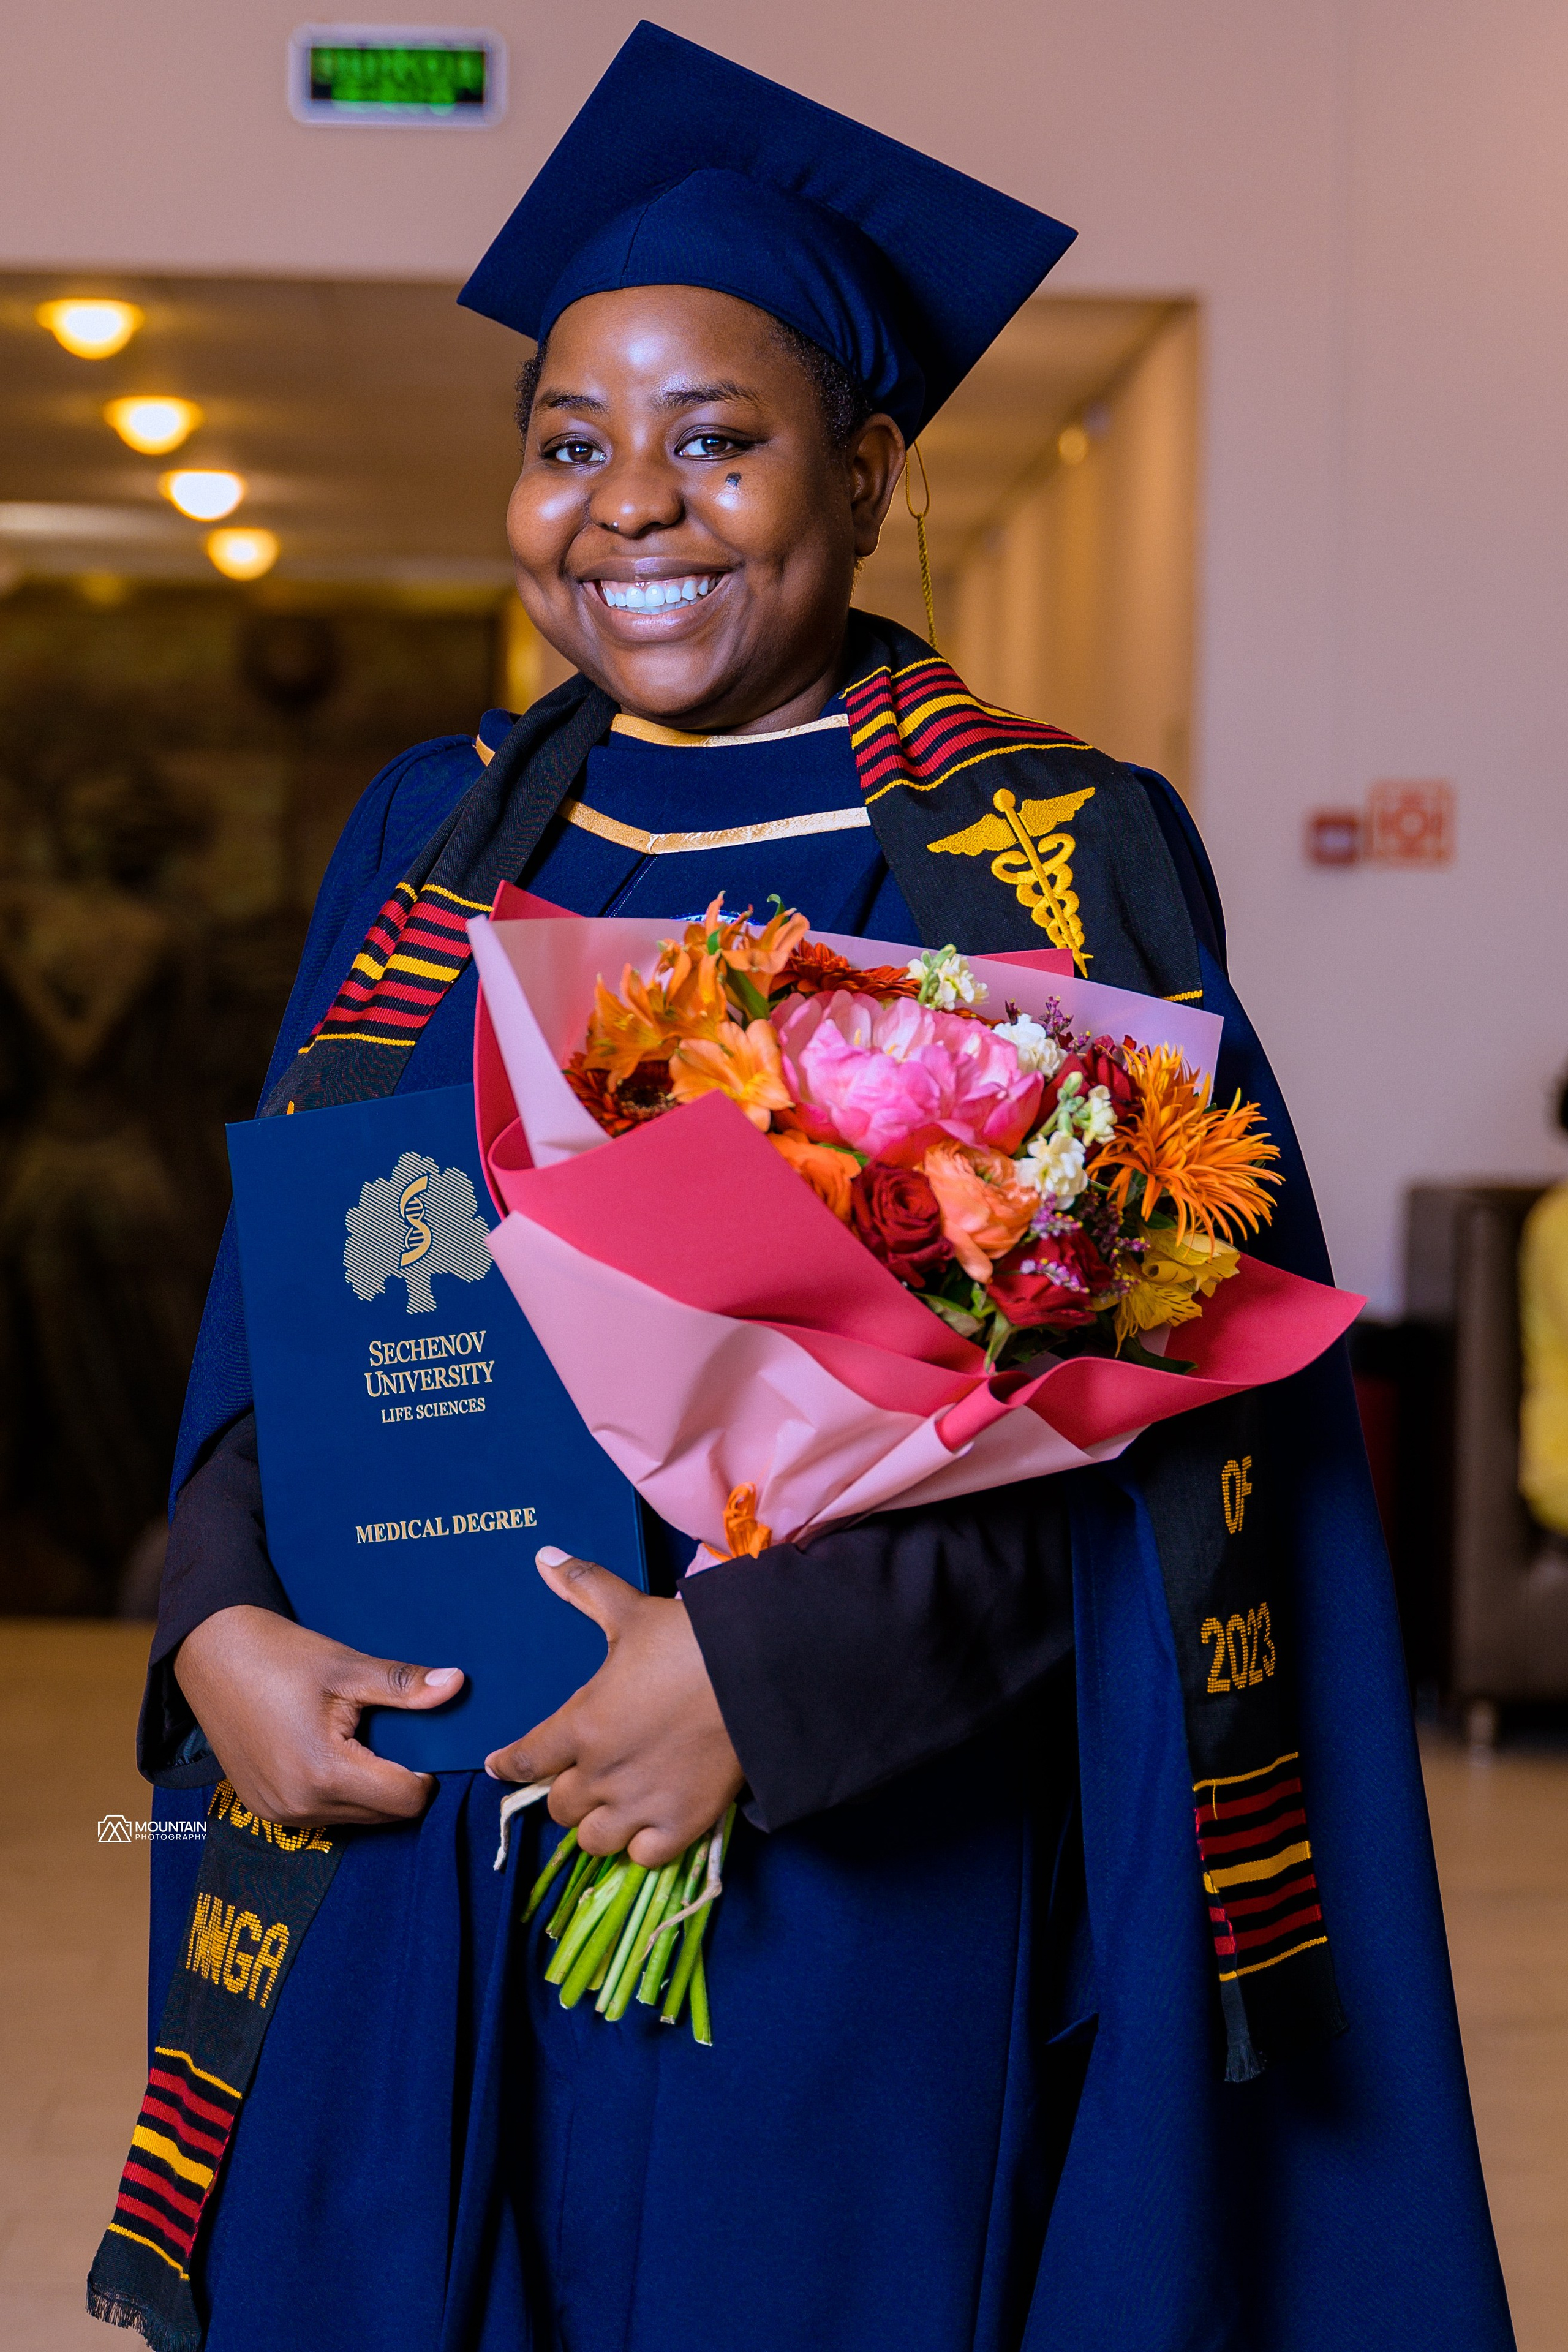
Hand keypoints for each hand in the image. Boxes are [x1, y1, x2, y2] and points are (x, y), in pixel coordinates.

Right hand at [174, 1605, 463, 1826]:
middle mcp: (300, 1806)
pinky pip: (323, 1815)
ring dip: (369, 1789)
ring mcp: (279, 1813)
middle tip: (392, 1734)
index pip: (406, 1800)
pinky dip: (339, 1792)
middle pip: (384, 1814)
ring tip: (358, 1739)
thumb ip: (403, 1685)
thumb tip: (457, 1684)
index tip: (422, 1739)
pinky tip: (331, 1752)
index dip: (426, 1772)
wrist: (210, 1655)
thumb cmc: (279, 1656)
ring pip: (356, 1819)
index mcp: (324, 1773)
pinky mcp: (265, 1811)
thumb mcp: (347, 1667)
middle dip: (398, 1780)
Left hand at [485, 1547, 743, 1866]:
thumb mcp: (630, 1611)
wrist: (758, 1675)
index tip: (501, 1766)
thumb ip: (583, 1587)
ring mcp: (641, 1806)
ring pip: (593, 1838)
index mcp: (580, 1726)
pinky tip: (648, 1824)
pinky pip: (643, 1857)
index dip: (508, 1765)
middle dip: (565, 1790)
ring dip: (597, 1822)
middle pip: (558, 1805)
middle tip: (582, 1773)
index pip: (524, 1760)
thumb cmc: (687, 1641)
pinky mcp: (682, 1825)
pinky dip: (641, 1845)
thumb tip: (542, 1555)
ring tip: (611, 1804)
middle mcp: (601, 1775)